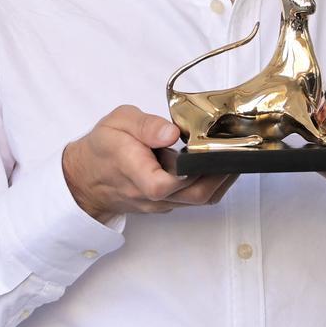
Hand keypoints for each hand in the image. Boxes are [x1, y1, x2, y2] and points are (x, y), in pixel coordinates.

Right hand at [62, 104, 237, 222]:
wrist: (85, 177)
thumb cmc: (102, 147)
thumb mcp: (118, 123)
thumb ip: (145, 126)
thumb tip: (170, 132)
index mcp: (137, 174)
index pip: (167, 183)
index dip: (193, 170)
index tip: (212, 150)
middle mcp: (152, 196)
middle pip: (195, 195)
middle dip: (222, 174)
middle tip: (240, 149)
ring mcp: (161, 203)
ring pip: (200, 199)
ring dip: (221, 179)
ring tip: (236, 153)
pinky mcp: (167, 203)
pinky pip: (194, 198)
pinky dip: (211, 182)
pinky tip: (218, 162)